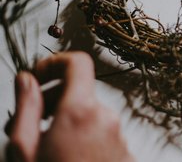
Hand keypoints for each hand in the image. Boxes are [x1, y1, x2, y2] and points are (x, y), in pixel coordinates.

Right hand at [5, 52, 134, 161]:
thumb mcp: (23, 150)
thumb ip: (26, 108)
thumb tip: (26, 80)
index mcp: (80, 111)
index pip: (77, 62)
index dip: (54, 63)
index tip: (36, 76)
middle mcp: (105, 118)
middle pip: (80, 91)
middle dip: (52, 99)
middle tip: (28, 123)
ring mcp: (118, 135)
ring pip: (89, 114)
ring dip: (65, 122)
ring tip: (45, 150)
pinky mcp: (124, 151)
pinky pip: (101, 132)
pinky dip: (82, 136)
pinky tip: (66, 159)